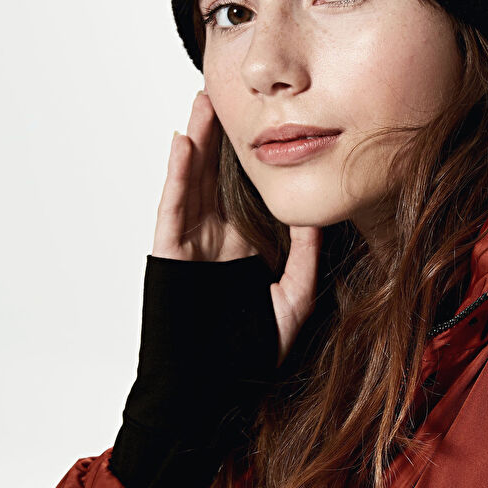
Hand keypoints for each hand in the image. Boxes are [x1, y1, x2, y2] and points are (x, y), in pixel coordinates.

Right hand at [152, 89, 323, 365]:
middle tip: (227, 94)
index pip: (248, 192)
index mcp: (246, 246)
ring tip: (203, 102)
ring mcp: (191, 245)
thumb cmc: (249, 356)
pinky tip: (182, 143)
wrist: (211, 393)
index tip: (267, 122)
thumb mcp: (294, 301)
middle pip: (216, 176)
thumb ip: (305, 258)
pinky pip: (172, 209)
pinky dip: (175, 176)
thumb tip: (318, 215)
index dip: (253, 158)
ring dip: (196, 142)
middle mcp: (217, 239)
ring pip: (192, 182)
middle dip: (220, 137)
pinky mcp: (169, 256)